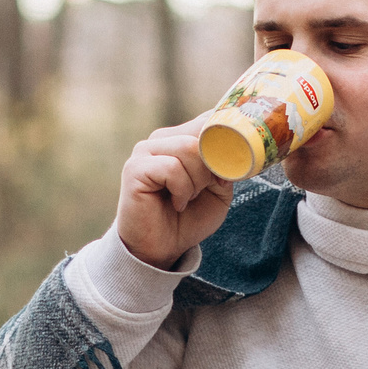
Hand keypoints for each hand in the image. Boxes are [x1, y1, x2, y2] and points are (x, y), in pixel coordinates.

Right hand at [116, 116, 233, 268]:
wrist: (161, 249)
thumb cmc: (188, 218)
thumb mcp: (218, 190)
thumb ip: (225, 165)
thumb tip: (231, 148)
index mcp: (180, 138)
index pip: (208, 119)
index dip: (226, 141)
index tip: (232, 166)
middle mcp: (161, 139)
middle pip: (202, 133)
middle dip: (213, 166)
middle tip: (204, 190)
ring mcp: (145, 151)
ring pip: (188, 148)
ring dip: (197, 180)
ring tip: (188, 198)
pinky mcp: (135, 168)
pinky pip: (172, 168)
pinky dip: (182, 190)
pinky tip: (176, 203)